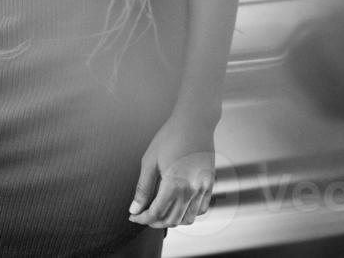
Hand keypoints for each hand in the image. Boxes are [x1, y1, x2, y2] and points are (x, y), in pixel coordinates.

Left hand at [128, 111, 215, 227]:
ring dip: (172, 221)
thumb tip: (135, 208)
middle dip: (154, 222)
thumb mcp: (149, 160)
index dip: (142, 218)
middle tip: (143, 215)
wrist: (194, 121)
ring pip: (188, 219)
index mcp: (174, 184)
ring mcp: (203, 188)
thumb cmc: (170, 136)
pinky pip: (202, 209)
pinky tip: (178, 206)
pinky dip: (189, 214)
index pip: (156, 213)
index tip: (133, 216)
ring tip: (160, 212)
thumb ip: (143, 188)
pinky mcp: (210, 184)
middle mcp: (191, 190)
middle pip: (172, 220)